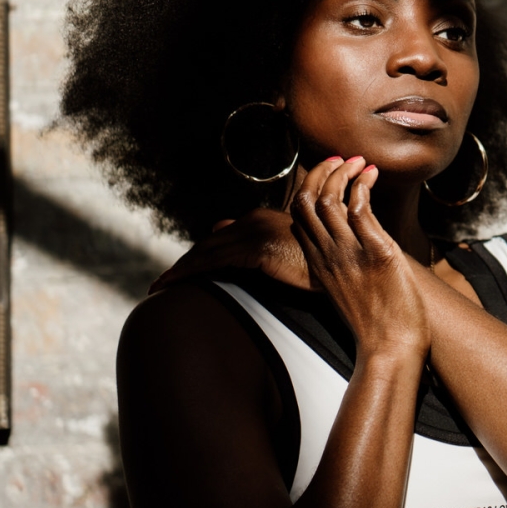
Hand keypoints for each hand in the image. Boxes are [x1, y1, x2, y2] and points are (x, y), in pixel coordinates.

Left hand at [150, 207, 309, 293]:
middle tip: (162, 283)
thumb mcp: (290, 249)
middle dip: (184, 264)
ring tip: (161, 287)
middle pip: (209, 244)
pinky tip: (175, 284)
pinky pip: (215, 261)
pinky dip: (190, 272)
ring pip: (207, 252)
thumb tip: (220, 227)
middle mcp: (256, 221)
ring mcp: (256, 233)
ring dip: (180, 270)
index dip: (198, 254)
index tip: (180, 271)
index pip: (220, 238)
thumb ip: (258, 239)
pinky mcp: (259, 248)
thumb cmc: (322, 264)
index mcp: (262, 220)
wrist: (345, 268)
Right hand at [289, 156, 428, 361]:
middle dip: (321, 172)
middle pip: (306, 202)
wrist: (391, 349)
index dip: (309, 187)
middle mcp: (328, 257)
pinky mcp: (376, 255)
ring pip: (330, 201)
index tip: (325, 172)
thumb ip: (342, 266)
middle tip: (340, 159)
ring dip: (344, 174)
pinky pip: (359, 211)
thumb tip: (353, 245)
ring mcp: (350, 255)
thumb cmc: (377, 323)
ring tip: (360, 163)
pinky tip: (372, 177)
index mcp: (318, 264)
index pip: (299, 216)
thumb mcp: (347, 290)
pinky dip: (363, 187)